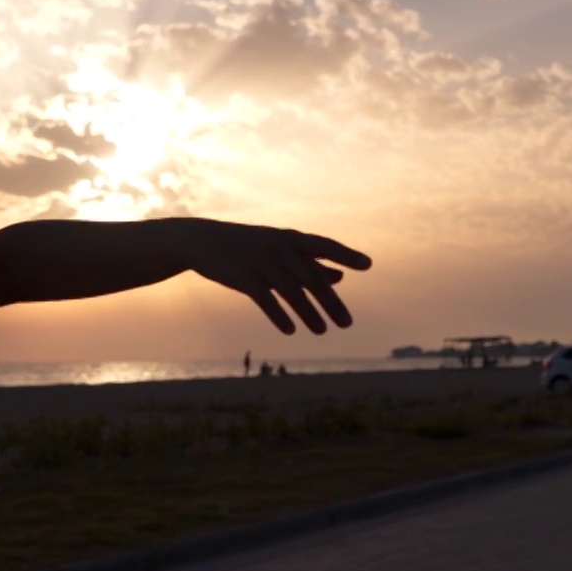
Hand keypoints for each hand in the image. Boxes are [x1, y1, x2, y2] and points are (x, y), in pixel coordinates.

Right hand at [178, 219, 372, 334]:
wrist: (203, 240)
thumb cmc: (248, 246)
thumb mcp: (280, 251)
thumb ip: (310, 263)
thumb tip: (341, 277)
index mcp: (290, 239)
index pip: (324, 245)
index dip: (346, 255)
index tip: (368, 265)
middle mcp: (279, 248)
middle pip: (311, 277)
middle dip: (331, 301)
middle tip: (347, 324)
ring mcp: (261, 262)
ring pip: (291, 291)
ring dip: (309, 313)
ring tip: (323, 331)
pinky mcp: (243, 278)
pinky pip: (266, 300)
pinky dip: (279, 316)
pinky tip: (291, 330)